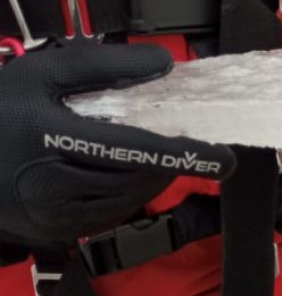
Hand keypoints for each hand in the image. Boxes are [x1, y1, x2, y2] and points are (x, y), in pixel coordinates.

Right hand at [0, 43, 235, 245]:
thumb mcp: (42, 72)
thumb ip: (103, 65)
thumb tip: (162, 64)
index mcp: (52, 137)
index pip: (136, 150)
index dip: (185, 156)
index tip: (225, 160)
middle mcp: (55, 184)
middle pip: (138, 176)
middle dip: (166, 159)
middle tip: (180, 139)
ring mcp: (56, 215)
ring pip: (129, 198)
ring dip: (149, 176)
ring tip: (146, 152)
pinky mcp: (58, 230)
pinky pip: (110, 214)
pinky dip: (126, 193)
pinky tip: (117, 173)